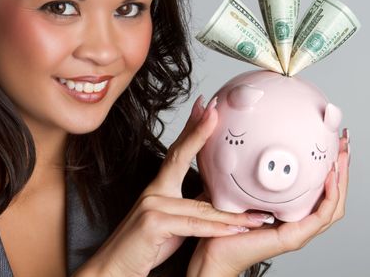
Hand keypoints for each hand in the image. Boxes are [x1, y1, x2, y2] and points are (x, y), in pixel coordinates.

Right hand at [75, 96, 269, 276]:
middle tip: (214, 110)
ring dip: (232, 210)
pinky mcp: (152, 224)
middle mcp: (154, 191)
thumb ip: (192, 205)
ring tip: (256, 203)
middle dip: (199, 131)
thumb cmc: (144, 246)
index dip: (192, 129)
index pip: (178, 152)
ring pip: (200, 204)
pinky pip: (194, 225)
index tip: (206, 108)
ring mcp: (152, 206)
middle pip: (179, 155)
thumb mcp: (172, 221)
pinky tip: (238, 228)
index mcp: (159, 187)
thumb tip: (217, 195)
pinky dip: (218, 229)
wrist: (114, 268)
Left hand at [187, 129, 350, 276]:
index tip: (333, 142)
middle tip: (344, 143)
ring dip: (341, 180)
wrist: (213, 252)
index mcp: (291, 212)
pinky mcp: (292, 238)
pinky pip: (319, 217)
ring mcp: (298, 231)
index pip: (320, 190)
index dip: (330, 167)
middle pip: (333, 196)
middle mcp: (299, 222)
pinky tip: (330, 178)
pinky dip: (329, 198)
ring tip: (342, 157)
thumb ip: (249, 170)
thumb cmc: (224, 225)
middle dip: (343, 169)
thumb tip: (248, 141)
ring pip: (333, 206)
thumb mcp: (240, 189)